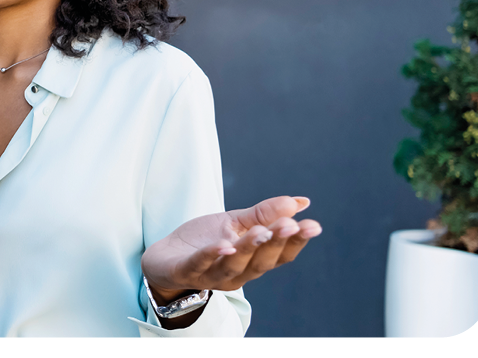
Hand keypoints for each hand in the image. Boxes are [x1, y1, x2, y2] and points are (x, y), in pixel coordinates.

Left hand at [141, 195, 322, 301]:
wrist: (164, 257)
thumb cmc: (204, 240)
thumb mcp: (235, 222)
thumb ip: (265, 214)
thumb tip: (301, 201)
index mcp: (252, 261)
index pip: (280, 254)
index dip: (296, 241)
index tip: (313, 225)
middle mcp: (237, 273)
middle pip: (262, 262)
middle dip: (276, 243)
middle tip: (291, 225)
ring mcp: (211, 275)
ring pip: (234, 265)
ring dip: (248, 249)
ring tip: (260, 232)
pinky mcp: (186, 272)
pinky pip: (200, 265)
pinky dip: (212, 255)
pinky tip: (223, 245)